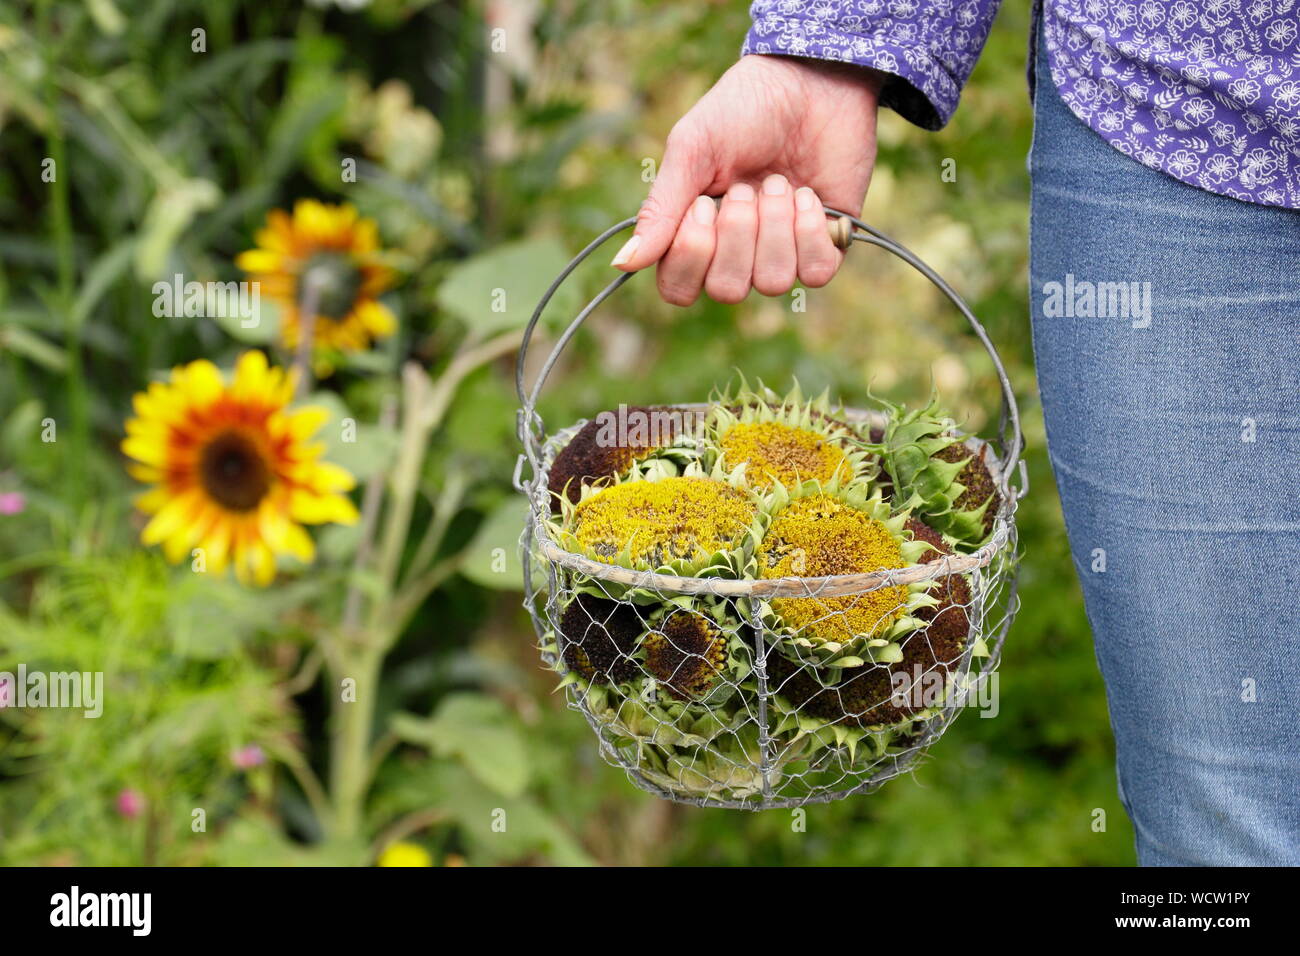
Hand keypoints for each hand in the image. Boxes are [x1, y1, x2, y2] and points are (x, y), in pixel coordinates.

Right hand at [611, 54, 881, 305]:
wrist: (810, 81)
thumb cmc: (743, 110)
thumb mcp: (692, 150)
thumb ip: (660, 209)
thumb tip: (623, 263)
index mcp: (694, 234)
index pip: (678, 288)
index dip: (691, 256)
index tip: (702, 203)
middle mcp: (736, 254)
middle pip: (726, 289)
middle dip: (737, 235)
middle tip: (745, 188)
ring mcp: (781, 253)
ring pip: (771, 282)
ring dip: (775, 227)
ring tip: (778, 183)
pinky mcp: (825, 246)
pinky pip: (814, 273)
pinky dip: (809, 231)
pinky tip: (808, 194)